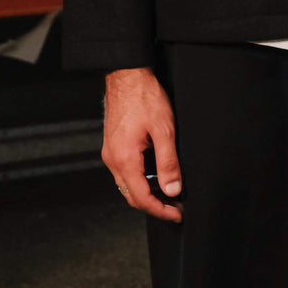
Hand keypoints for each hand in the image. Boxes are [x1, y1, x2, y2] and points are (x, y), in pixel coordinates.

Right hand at [102, 66, 182, 222]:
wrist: (127, 73)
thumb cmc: (145, 97)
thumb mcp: (164, 130)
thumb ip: (168, 162)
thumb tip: (172, 190)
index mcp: (124, 159)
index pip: (141, 198)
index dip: (161, 210)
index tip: (177, 214)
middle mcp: (113, 159)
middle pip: (132, 195)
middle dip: (154, 205)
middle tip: (176, 206)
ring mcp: (110, 152)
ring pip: (127, 184)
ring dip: (147, 192)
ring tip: (169, 191)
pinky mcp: (112, 144)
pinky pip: (124, 170)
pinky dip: (140, 179)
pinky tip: (155, 174)